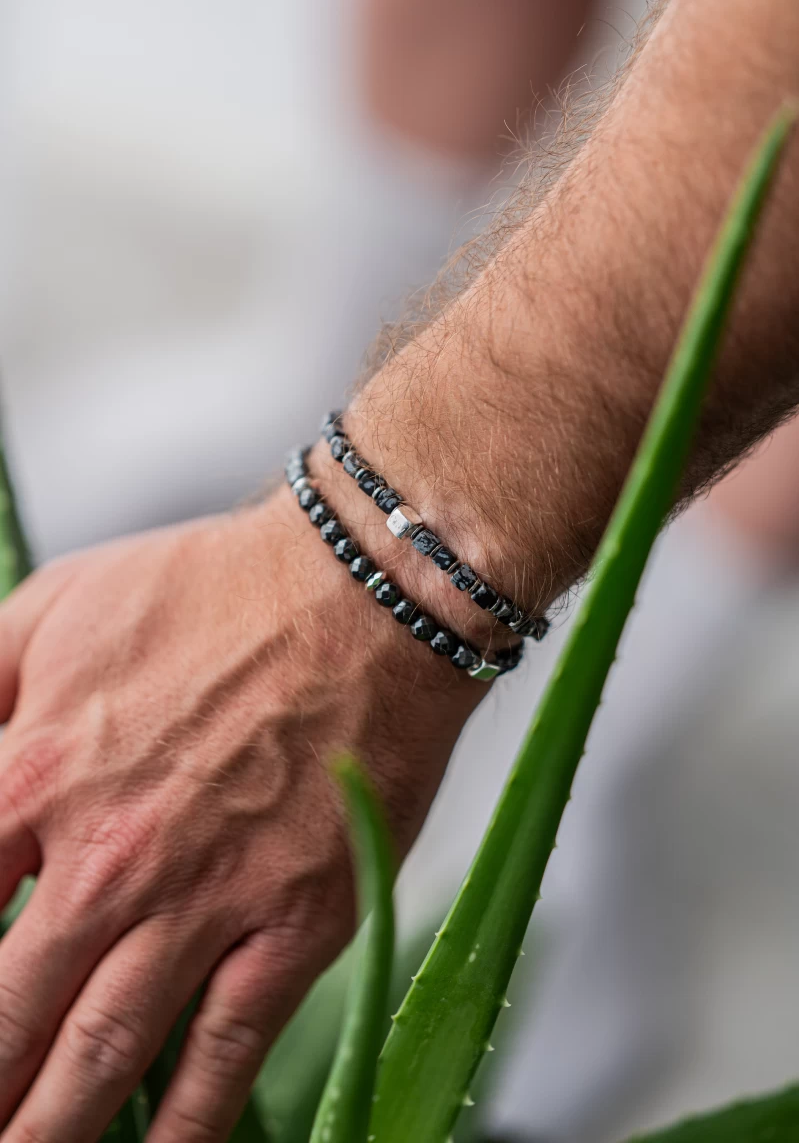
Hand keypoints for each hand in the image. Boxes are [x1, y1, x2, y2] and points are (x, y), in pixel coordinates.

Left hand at [0, 485, 477, 1140]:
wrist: (364, 591)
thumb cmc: (219, 589)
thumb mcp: (54, 608)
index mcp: (33, 775)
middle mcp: (108, 859)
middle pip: (1, 1019)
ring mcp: (204, 900)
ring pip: (97, 1060)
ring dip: (43, 1133)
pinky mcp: (293, 924)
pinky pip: (224, 1057)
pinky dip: (181, 1131)